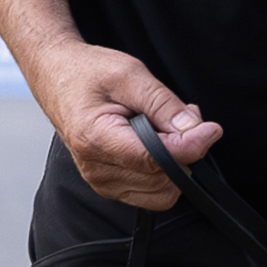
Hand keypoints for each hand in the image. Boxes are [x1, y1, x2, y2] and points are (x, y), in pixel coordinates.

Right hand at [34, 44, 221, 209]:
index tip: (209, 129)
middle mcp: (96, 169)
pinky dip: (163, 171)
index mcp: (95, 139)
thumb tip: (197, 131)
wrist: (56, 77)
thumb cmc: (86, 73)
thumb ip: (164, 105)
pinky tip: (153, 144)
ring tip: (160, 128)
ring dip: (174, 162)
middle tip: (178, 117)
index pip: (156, 160)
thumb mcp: (130, 74)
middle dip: (182, 150)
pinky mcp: (110, 187)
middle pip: (164, 179)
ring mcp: (102, 182)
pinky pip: (153, 193)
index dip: (191, 146)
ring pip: (163, 192)